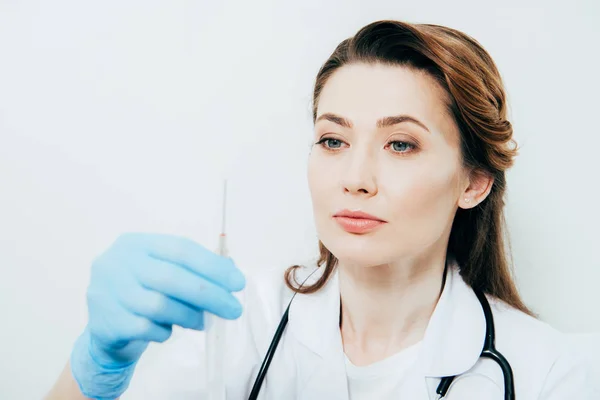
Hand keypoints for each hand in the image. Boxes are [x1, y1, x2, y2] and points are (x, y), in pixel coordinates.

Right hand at [69, 233, 245, 398]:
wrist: (103, 325)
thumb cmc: (142, 291)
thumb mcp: (161, 270)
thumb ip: (192, 269)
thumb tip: (231, 272)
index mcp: (137, 243)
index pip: (181, 249)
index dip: (213, 266)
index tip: (237, 282)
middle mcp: (118, 263)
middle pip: (172, 277)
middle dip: (209, 294)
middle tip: (233, 309)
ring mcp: (108, 292)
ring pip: (160, 306)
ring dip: (190, 316)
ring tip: (203, 322)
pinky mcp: (107, 322)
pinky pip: (147, 329)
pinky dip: (165, 332)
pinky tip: (170, 330)